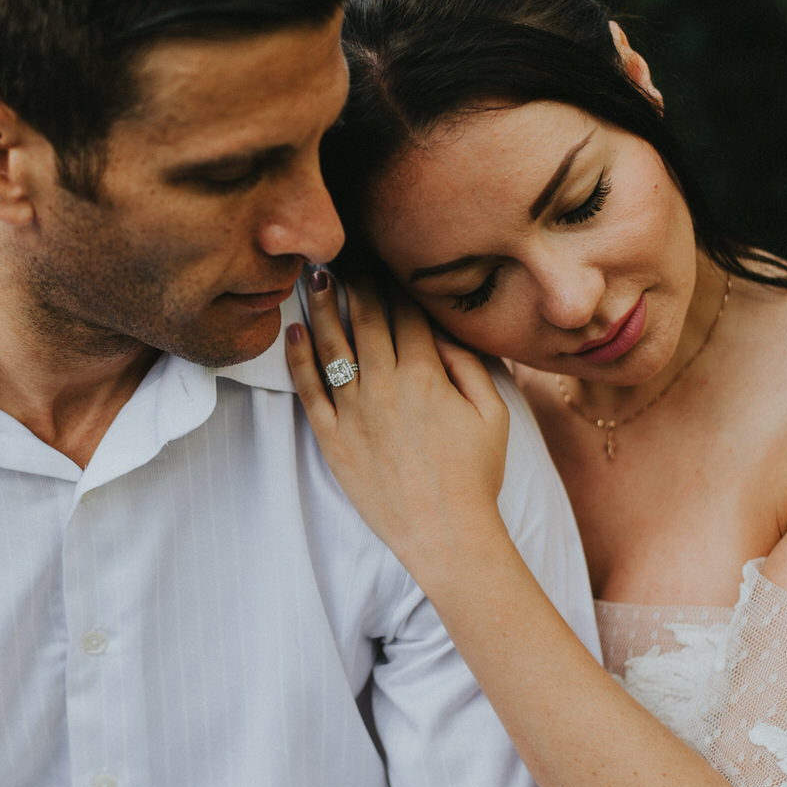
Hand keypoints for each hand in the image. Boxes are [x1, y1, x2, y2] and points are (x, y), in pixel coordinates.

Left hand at [284, 270, 512, 576]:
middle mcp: (386, 385)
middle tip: (343, 252)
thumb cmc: (475, 476)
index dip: (394, 282)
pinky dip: (297, 358)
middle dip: (356, 281)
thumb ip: (470, 365)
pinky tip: (293, 331)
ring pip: (332, 345)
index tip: (382, 257)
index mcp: (428, 375)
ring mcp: (355, 411)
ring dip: (321, 307)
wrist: (446, 533)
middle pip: (367, 319)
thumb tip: (446, 329)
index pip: (407, 314)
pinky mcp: (333, 438)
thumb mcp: (493, 414)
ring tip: (312, 277)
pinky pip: (308, 390)